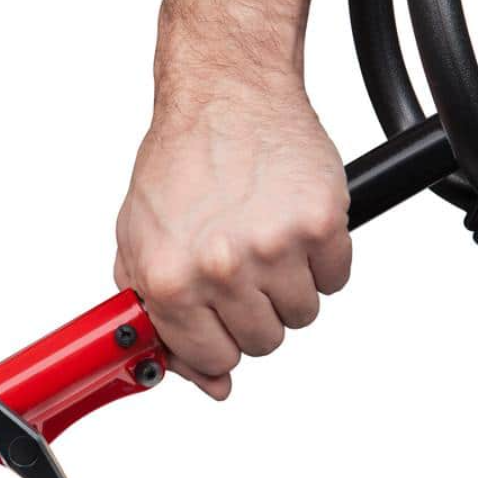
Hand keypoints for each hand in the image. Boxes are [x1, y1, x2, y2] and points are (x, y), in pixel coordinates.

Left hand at [114, 0, 350, 399]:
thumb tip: (208, 383)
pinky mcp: (321, 223)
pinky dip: (323, 259)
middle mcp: (222, 268)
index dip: (218, 340)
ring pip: (303, 314)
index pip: (213, 359)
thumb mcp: (140, 243)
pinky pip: (336, 278)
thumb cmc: (180, 163)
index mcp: (171, 280)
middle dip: (254, 311)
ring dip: (290, 285)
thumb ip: (160, 318)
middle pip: (263, 342)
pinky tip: (293, 224)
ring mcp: (275, 247)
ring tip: (266, 238)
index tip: (219, 319)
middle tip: (243, 266)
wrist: (225, 94)